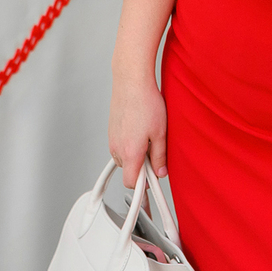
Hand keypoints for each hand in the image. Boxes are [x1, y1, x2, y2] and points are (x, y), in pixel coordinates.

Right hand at [108, 71, 167, 189]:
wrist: (131, 81)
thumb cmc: (146, 102)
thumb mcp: (160, 132)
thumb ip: (160, 156)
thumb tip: (160, 172)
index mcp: (130, 152)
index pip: (132, 183)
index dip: (143, 188)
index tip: (150, 189)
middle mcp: (117, 148)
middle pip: (129, 171)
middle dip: (141, 169)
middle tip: (155, 154)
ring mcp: (112, 139)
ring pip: (124, 159)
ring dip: (135, 156)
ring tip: (148, 137)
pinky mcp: (111, 131)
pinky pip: (120, 147)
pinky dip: (129, 145)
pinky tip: (140, 130)